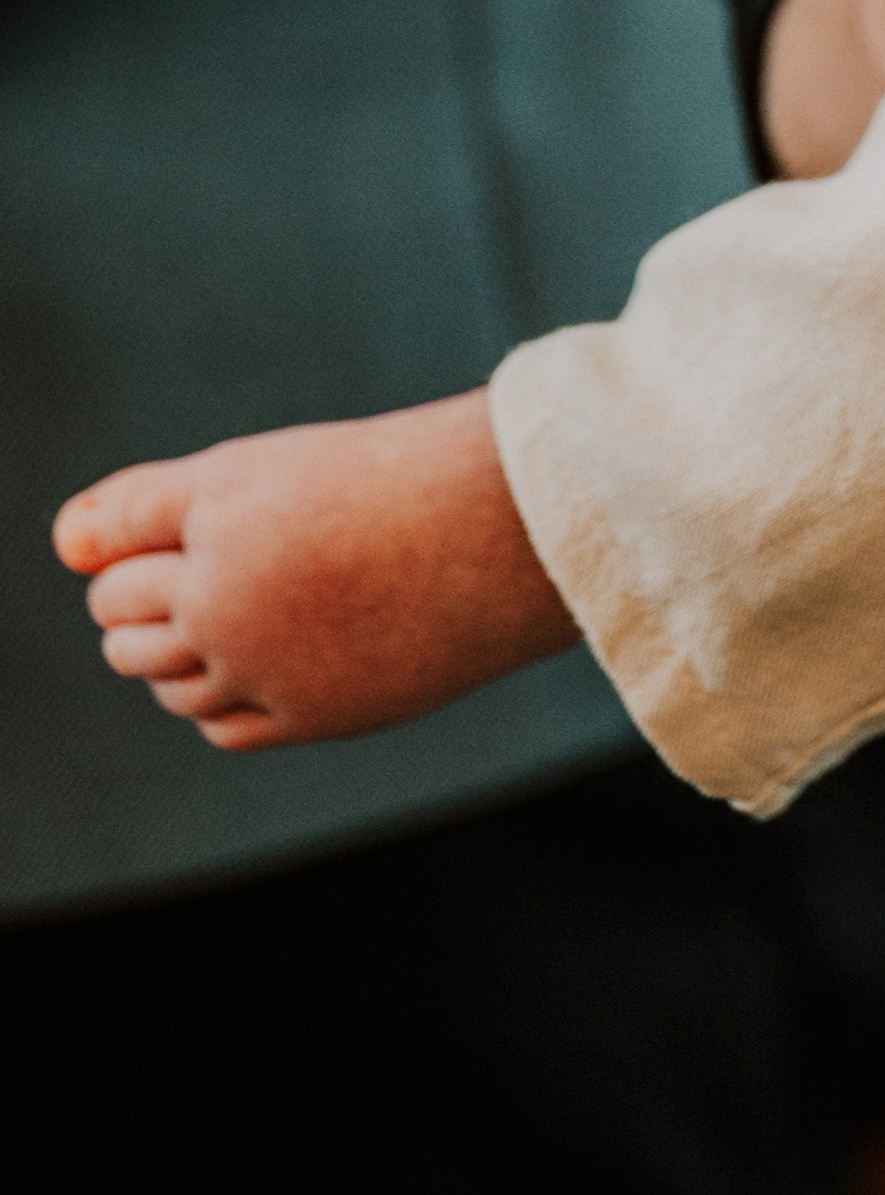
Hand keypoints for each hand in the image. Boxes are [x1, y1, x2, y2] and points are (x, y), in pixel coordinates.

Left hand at [53, 392, 574, 752]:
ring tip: (246, 609)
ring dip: (176, 650)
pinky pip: (218, 725)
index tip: (192, 524)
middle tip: (218, 567)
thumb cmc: (389, 482)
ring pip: (162, 680)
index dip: (135, 538)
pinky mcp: (307, 715)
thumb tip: (63, 547)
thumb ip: (153, 505)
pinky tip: (262, 660)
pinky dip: (219, 698)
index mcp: (220, 509)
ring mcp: (265, 664)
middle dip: (142, 596)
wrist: (511, 532)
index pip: (109, 548)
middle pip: (120, 618)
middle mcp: (226, 593)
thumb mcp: (265, 469)